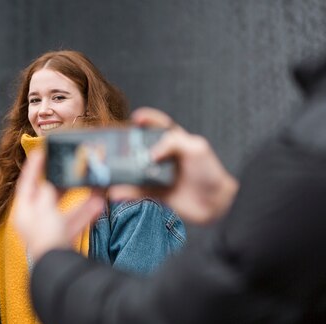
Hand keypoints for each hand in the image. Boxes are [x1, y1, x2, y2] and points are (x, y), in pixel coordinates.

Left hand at [12, 151, 104, 259]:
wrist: (60, 268)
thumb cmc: (47, 240)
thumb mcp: (45, 210)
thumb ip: (47, 194)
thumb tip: (48, 184)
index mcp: (24, 212)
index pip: (26, 183)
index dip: (33, 167)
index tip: (40, 152)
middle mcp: (35, 221)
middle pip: (47, 195)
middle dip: (61, 182)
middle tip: (69, 167)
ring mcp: (50, 230)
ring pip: (65, 209)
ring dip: (80, 199)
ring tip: (93, 186)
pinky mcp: (63, 239)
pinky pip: (76, 222)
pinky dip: (86, 213)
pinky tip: (99, 204)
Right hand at [108, 107, 238, 223]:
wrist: (216, 203)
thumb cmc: (210, 172)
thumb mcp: (196, 148)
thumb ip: (173, 143)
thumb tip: (151, 154)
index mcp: (175, 142)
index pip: (158, 126)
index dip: (147, 120)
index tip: (136, 118)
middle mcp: (163, 157)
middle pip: (141, 149)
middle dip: (127, 148)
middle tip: (115, 148)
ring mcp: (158, 175)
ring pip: (135, 171)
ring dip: (122, 172)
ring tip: (109, 171)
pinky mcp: (155, 194)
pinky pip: (137, 192)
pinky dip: (126, 192)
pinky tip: (117, 191)